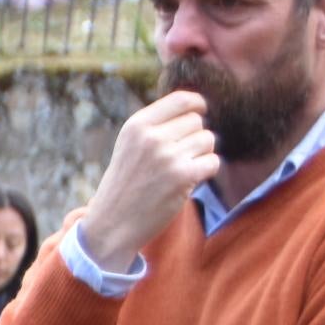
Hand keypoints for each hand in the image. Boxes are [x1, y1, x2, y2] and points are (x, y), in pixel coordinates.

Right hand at [78, 91, 219, 272]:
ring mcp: (167, 156)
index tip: (200, 113)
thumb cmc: (124, 186)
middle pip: (197, 121)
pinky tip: (187, 182)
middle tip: (178, 158)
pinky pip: (212, 162)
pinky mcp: (182, 176)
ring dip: (201, 155)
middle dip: (194, 138)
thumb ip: (156, 126)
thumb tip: (197, 108)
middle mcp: (151, 137)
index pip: (181, 99)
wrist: (111, 225)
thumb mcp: (129, 147)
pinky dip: (205, 172)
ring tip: (180, 171)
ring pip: (208, 140)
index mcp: (136, 126)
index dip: (197, 105)